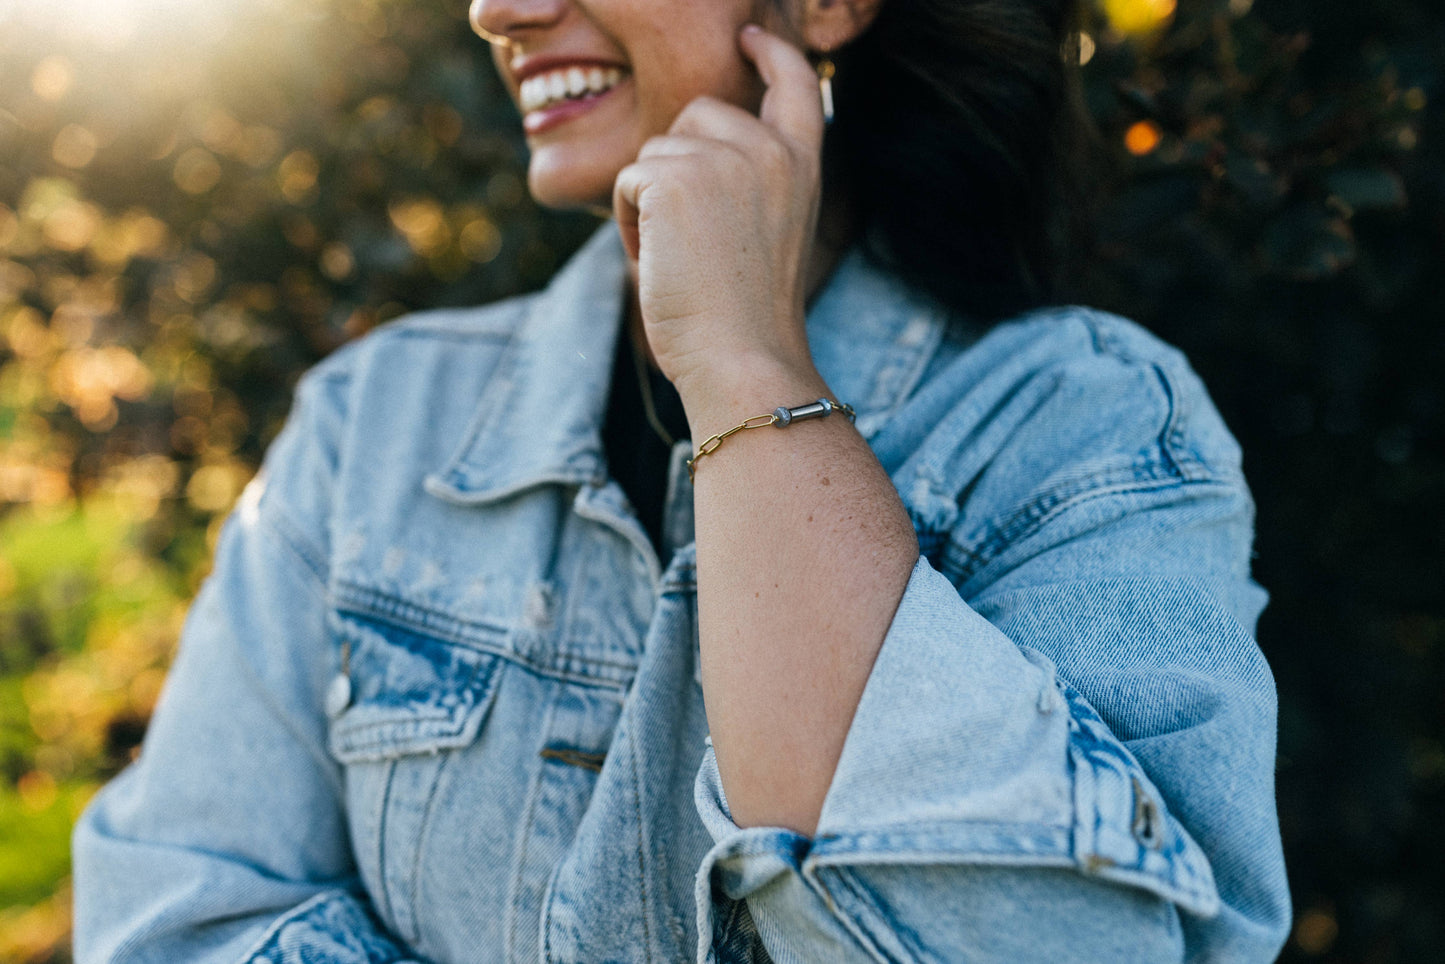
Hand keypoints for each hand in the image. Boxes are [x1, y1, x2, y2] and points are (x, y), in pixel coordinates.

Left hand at [612, 25, 825, 397]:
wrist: (743, 359)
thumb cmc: (749, 321)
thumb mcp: (769, 235)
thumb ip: (749, 182)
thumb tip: (689, 150)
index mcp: (802, 166)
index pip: (795, 84)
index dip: (771, 54)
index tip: (750, 36)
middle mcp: (769, 150)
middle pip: (696, 115)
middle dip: (677, 165)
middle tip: (693, 241)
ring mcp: (724, 158)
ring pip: (654, 152)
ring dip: (650, 203)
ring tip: (680, 260)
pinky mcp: (675, 177)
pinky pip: (628, 180)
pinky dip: (629, 223)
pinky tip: (660, 263)